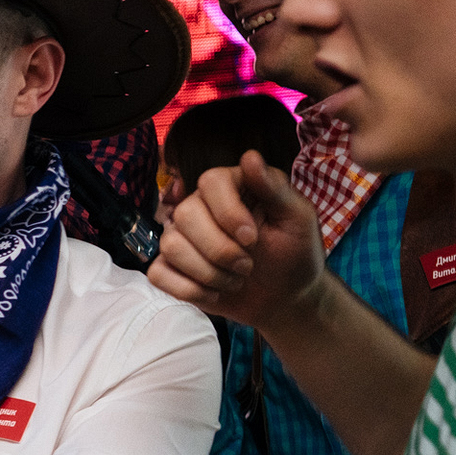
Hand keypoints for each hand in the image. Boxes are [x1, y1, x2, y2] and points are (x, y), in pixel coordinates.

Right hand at [150, 151, 328, 334]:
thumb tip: (249, 157)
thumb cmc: (295, 253)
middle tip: (247, 266)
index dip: (227, 212)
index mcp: (232, 187)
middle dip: (219, 250)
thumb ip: (274, 188)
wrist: (286, 297)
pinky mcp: (172, 268)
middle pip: (185, 215)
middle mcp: (201, 207)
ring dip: (208, 273)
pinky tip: (215, 293)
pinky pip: (158, 274)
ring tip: (234, 280)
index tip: (251, 238)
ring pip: (170, 246)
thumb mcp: (297, 218)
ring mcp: (183, 238)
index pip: (210, 182)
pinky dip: (190, 290)